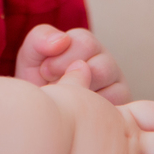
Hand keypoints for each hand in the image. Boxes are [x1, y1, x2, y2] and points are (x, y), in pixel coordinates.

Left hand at [15, 25, 130, 103]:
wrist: (42, 115)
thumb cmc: (38, 83)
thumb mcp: (32, 57)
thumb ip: (41, 38)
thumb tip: (63, 39)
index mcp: (85, 45)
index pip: (85, 42)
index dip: (61, 58)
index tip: (44, 71)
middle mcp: (105, 61)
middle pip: (101, 66)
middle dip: (71, 78)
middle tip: (54, 87)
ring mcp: (116, 84)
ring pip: (108, 89)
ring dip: (81, 94)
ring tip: (64, 100)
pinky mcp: (121, 105)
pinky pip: (112, 106)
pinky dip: (90, 111)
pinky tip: (77, 112)